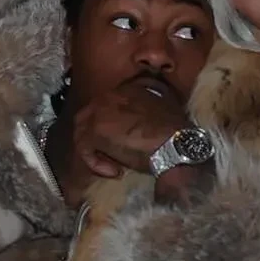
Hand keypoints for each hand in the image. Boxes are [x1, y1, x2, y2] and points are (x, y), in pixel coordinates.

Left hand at [70, 80, 187, 180]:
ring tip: (114, 165)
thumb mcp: (165, 109)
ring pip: (83, 132)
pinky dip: (96, 163)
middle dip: (96, 137)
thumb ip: (152, 106)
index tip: (122, 142)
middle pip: (89, 117)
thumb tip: (148, 114)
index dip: (111, 126)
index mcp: (127, 88)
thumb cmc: (175, 133)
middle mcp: (109, 95)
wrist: (176, 144)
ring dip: (97, 151)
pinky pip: (85, 149)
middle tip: (111, 154)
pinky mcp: (94, 131)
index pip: (107, 106)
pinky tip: (114, 172)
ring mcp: (98, 112)